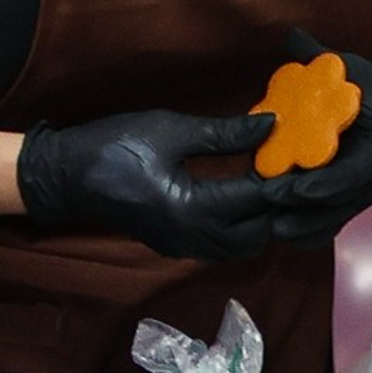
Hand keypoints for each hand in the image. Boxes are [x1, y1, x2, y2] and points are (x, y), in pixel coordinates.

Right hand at [16, 108, 281, 262]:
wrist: (64, 176)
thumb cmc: (113, 145)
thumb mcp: (171, 130)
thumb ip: (225, 134)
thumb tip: (271, 125)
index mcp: (192, 208)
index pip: (257, 198)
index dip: (286, 177)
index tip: (307, 154)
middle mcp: (194, 238)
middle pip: (260, 232)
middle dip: (282, 205)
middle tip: (296, 170)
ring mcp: (186, 247)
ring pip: (245, 244)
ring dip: (265, 219)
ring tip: (276, 181)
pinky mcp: (180, 246)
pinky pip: (225, 245)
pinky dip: (244, 225)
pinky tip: (251, 196)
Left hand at [256, 31, 371, 240]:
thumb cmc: (371, 88)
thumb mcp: (350, 69)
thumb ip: (318, 58)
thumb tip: (291, 34)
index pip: (354, 173)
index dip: (320, 184)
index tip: (286, 186)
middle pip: (341, 204)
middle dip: (303, 209)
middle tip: (265, 201)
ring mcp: (369, 192)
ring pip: (337, 219)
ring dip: (305, 225)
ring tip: (269, 224)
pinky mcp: (357, 200)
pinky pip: (336, 224)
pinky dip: (312, 231)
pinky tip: (284, 231)